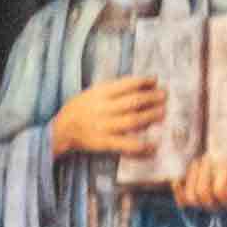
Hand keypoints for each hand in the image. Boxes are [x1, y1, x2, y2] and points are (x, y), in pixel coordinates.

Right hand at [47, 74, 165, 160]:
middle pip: (133, 102)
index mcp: (100, 93)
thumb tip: (139, 86)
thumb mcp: (93, 92)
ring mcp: (104, 126)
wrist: (61, 129)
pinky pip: (126, 144)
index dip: (143, 82)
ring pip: (133, 120)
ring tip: (162, 113)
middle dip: (152, 98)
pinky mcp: (104, 142)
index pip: (126, 84)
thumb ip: (113, 90)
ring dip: (150, 117)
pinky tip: (153, 145)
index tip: (155, 80)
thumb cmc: (80, 108)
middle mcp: (103, 108)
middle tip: (164, 96)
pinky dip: (141, 146)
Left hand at [171, 154, 226, 211]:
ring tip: (199, 161)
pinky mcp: (193, 199)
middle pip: (203, 193)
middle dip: (204, 172)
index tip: (224, 159)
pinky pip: (182, 201)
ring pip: (192, 196)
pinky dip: (178, 190)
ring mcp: (204, 202)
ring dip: (193, 176)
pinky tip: (178, 179)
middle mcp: (218, 204)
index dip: (220, 175)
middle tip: (209, 157)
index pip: (221, 191)